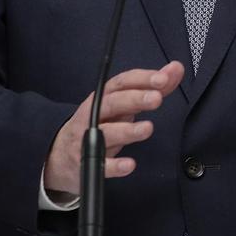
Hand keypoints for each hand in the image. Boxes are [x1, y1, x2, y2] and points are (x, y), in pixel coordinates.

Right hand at [43, 62, 184, 196]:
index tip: (162, 78)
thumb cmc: (100, 123)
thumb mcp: (123, 105)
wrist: (60, 155)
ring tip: (147, 128)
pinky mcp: (86, 163)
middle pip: (113, 103)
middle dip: (134, 99)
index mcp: (104, 98)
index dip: (141, 79)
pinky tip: (130, 165)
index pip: (121, 83)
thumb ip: (151, 88)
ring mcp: (88, 139)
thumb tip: (175, 70)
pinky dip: (115, 166)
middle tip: (156, 98)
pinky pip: (101, 165)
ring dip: (127, 130)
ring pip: (106, 133)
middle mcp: (94, 115)